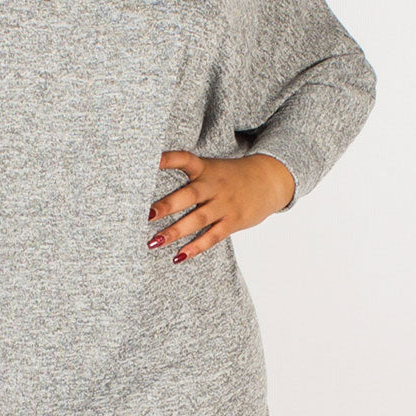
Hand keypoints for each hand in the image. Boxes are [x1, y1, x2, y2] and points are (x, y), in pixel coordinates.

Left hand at [147, 150, 295, 260]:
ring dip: (175, 232)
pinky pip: (212, 237)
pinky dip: (195, 247)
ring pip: (197, 219)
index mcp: (205, 169)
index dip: (168, 159)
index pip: (185, 160)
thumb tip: (155, 196)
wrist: (269, 181)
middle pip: (189, 195)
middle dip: (167, 206)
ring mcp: (224, 204)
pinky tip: (178, 256)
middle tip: (146, 215)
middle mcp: (213, 186)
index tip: (151, 160)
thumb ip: (189, 178)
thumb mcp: (212, 169)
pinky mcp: (233, 221)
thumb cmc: (230, 178)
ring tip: (153, 242)